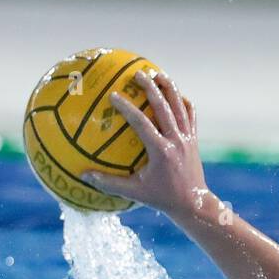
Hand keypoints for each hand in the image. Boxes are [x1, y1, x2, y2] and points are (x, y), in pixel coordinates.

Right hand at [81, 70, 209, 217]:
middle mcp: (176, 141)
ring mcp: (188, 138)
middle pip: (164, 107)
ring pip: (180, 106)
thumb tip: (84, 176)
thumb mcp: (135, 193)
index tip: (113, 95)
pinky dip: (183, 102)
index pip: (141, 123)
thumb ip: (110, 184)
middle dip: (151, 87)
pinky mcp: (194, 139)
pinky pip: (190, 115)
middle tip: (137, 73)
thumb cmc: (163, 199)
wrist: (194, 204)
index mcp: (161, 151)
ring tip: (157, 73)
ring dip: (169, 88)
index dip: (127, 108)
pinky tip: (175, 93)